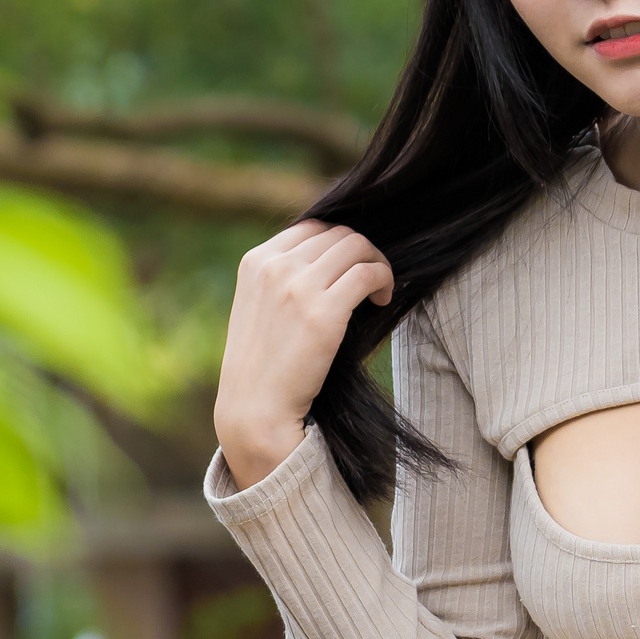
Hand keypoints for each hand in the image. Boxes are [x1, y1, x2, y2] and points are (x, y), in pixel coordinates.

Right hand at [213, 219, 395, 488]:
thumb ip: (283, 280)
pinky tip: (382, 301)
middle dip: (361, 252)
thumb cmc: (262, 369)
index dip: (339, 243)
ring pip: (356, 246)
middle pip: (337, 233)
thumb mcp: (260, 310)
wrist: (255, 411)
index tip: (351, 266)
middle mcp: (275, 266)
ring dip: (376, 263)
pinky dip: (384, 280)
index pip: (311, 227)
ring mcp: (297, 286)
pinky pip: (368, 273)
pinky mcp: (323, 312)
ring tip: (379, 291)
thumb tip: (332, 259)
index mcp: (255, 262)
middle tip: (372, 280)